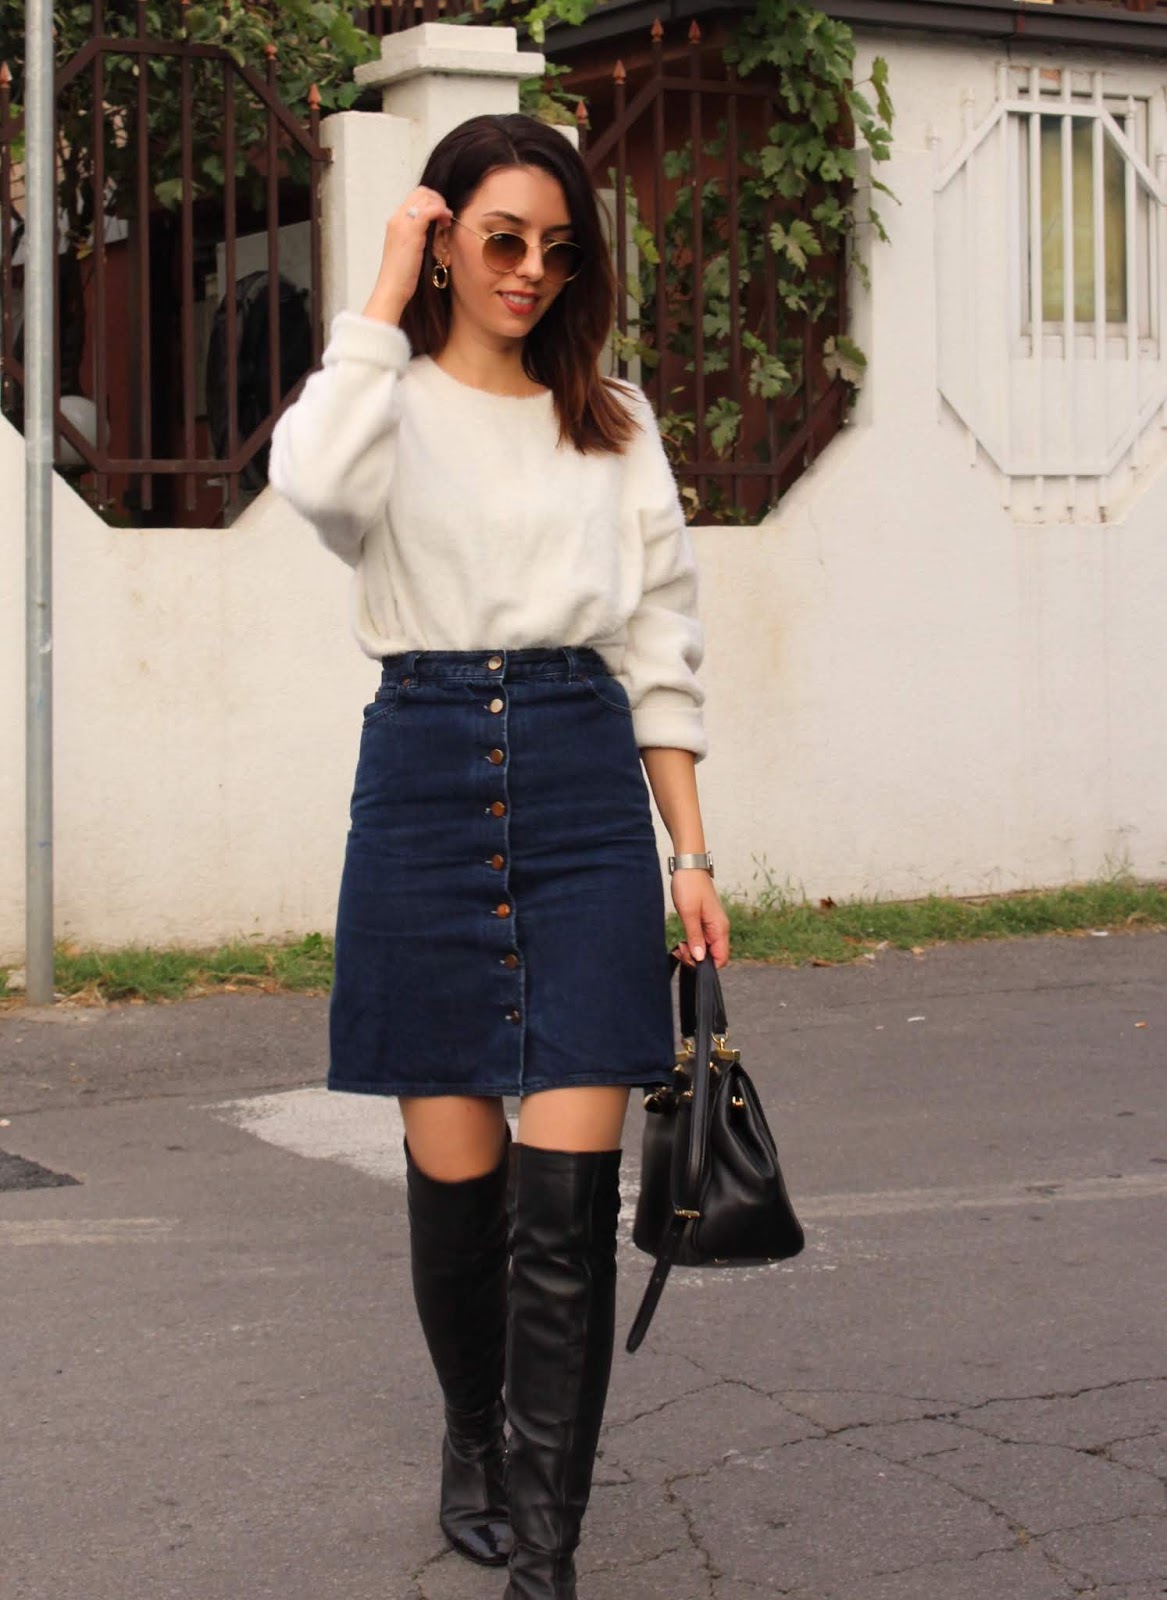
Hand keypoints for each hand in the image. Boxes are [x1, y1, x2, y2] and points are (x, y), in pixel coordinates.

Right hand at [362, 186, 452, 324]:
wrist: (392, 288)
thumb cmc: (401, 276)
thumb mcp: (409, 250)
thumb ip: (417, 236)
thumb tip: (433, 229)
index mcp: (395, 222)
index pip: (415, 197)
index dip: (431, 201)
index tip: (441, 215)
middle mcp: (396, 218)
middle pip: (421, 192)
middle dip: (438, 200)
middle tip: (446, 216)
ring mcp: (402, 223)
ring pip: (425, 197)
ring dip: (440, 205)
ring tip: (447, 220)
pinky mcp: (411, 230)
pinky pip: (429, 210)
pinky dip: (440, 211)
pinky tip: (446, 221)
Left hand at [671, 870, 729, 968]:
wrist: (688, 866)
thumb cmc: (689, 885)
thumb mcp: (689, 913)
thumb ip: (695, 937)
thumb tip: (699, 958)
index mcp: (720, 928)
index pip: (721, 959)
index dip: (705, 965)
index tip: (688, 958)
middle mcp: (720, 928)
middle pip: (714, 956)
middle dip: (697, 959)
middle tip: (681, 950)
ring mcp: (713, 925)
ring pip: (707, 949)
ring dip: (693, 951)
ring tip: (680, 946)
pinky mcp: (705, 921)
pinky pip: (702, 940)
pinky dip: (693, 943)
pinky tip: (682, 941)